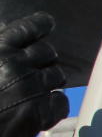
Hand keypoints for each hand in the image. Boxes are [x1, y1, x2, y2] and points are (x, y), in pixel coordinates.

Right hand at [0, 12, 68, 136]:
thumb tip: (5, 29)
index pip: (31, 27)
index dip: (42, 25)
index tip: (47, 24)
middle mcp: (17, 64)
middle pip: (48, 52)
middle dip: (44, 60)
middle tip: (33, 70)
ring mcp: (30, 88)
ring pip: (57, 76)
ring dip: (49, 82)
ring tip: (34, 90)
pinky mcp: (39, 112)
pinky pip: (61, 101)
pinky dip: (53, 105)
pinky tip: (39, 109)